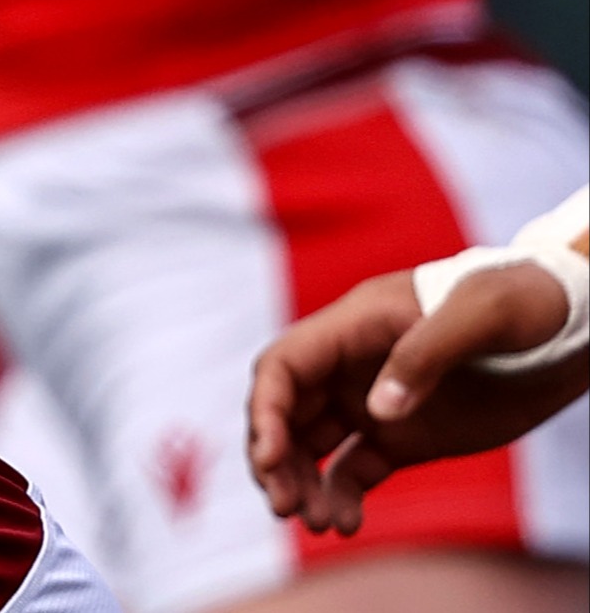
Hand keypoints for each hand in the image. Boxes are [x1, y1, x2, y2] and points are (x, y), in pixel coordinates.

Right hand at [247, 264, 587, 534]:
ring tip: (317, 524)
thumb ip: (425, 354)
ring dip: (301, 484)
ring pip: (310, 446)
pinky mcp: (402, 436)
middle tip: (287, 507)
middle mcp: (352, 365)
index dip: (266, 411)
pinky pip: (352, 470)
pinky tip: (346, 524)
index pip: (283, 367)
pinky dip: (341, 498)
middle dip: (274, 459)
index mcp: (356, 326)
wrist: (571, 326)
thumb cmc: (524, 301)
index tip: (271, 458)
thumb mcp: (481, 315)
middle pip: (285, 412)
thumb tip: (377, 409)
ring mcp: (375, 402)